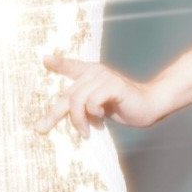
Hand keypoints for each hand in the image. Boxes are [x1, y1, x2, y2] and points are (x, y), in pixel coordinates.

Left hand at [32, 54, 163, 136]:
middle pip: (67, 95)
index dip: (58, 63)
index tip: (45, 60)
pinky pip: (92, 101)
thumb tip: (60, 115)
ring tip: (86, 132)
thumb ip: (81, 106)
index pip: (71, 66)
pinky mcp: (114, 85)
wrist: (150, 105)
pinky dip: (93, 114)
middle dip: (52, 114)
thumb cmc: (122, 106)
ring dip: (79, 120)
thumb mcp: (97, 105)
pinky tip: (101, 120)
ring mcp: (105, 77)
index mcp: (91, 74)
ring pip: (77, 100)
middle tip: (41, 129)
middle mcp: (95, 72)